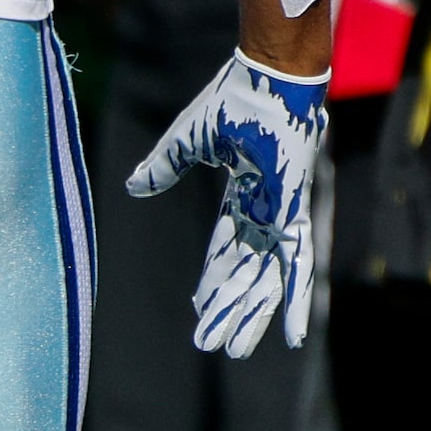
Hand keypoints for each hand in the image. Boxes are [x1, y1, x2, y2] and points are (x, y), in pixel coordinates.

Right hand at [126, 52, 327, 356]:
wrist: (266, 80)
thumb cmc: (233, 100)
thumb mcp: (188, 141)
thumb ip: (163, 167)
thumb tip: (132, 187)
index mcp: (242, 191)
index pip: (226, 246)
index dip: (214, 278)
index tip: (200, 308)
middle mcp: (263, 208)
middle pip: (244, 270)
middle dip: (229, 308)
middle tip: (214, 345)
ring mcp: (280, 212)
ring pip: (265, 277)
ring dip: (252, 314)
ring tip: (236, 351)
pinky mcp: (293, 213)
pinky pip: (297, 264)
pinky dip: (297, 299)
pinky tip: (294, 335)